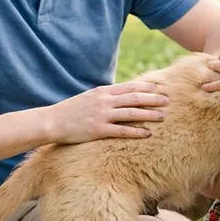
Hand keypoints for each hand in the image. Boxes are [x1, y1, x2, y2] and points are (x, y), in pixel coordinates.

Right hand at [45, 82, 166, 144]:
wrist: (52, 121)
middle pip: (134, 98)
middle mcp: (104, 101)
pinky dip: (136, 132)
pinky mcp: (98, 130)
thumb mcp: (88, 98)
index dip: (146, 86)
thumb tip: (119, 98)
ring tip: (162, 116)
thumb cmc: (70, 111)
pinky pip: (122, 131)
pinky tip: (148, 134)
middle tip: (168, 100)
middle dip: (153, 98)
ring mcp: (102, 115)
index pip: (129, 86)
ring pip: (131, 113)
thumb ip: (104, 97)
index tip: (159, 86)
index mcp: (102, 91)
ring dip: (149, 114)